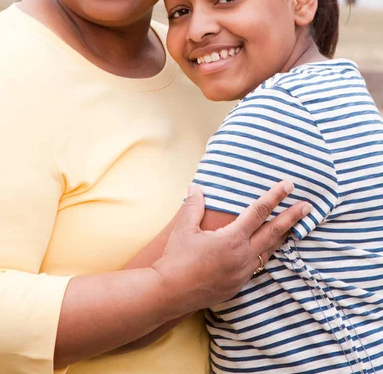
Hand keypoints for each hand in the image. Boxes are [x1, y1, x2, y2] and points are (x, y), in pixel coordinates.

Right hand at [152, 180, 310, 314]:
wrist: (170, 293)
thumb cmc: (176, 258)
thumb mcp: (184, 228)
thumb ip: (194, 205)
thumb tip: (196, 187)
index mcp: (232, 239)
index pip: (259, 212)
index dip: (275, 196)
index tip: (289, 185)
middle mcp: (242, 256)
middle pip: (273, 233)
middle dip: (292, 218)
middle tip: (308, 206)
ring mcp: (242, 272)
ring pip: (269, 251)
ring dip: (284, 237)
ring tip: (296, 226)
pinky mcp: (238, 284)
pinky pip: (259, 265)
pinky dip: (269, 253)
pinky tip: (271, 249)